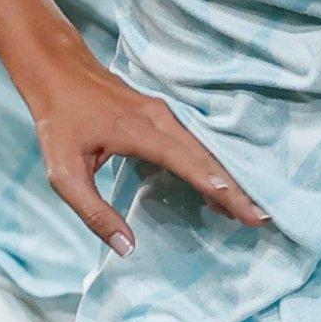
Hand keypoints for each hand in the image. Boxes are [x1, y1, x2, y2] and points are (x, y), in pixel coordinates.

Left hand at [16, 54, 269, 253]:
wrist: (59, 73)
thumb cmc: (60, 124)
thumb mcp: (64, 173)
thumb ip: (93, 212)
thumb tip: (127, 248)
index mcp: (140, 131)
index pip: (188, 163)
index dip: (218, 188)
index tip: (245, 210)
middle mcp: (161, 119)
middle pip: (207, 157)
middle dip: (236, 189)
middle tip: (260, 218)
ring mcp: (166, 114)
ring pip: (205, 148)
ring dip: (228, 177)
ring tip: (249, 208)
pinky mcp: (165, 115)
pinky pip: (197, 142)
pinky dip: (213, 164)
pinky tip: (221, 187)